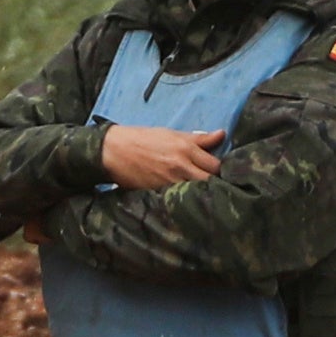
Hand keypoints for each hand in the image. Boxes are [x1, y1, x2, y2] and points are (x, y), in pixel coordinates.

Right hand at [98, 122, 225, 191]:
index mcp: (185, 149)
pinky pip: (178, 201)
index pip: (216, 165)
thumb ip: (197, 139)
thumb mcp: (171, 134)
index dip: (221, 171)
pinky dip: (184, 202)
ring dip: (201, 195)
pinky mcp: (158, 194)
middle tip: (216, 187)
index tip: (219, 173)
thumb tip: (221, 134)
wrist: (113, 150)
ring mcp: (169, 182)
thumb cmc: (143, 139)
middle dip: (216, 185)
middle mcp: (180, 166)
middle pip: (210, 182)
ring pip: (196, 194)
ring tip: (202, 196)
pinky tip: (186, 202)